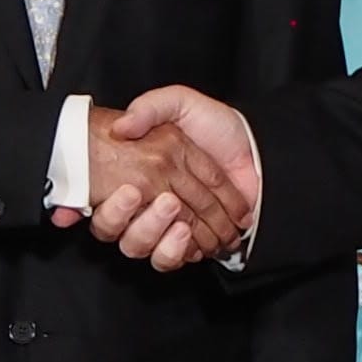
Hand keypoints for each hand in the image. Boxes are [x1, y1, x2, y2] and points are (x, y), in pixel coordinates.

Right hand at [87, 85, 260, 270]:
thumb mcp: (179, 103)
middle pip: (121, 230)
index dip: (107, 204)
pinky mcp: (185, 242)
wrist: (255, 146)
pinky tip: (196, 240)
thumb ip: (148, 108)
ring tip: (184, 225)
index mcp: (132, 172)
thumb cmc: (215, 125)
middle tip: (168, 203)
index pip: (106, 197)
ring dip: (161, 241)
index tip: (128, 192)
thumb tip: (120, 128)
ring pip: (142, 248)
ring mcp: (163, 225)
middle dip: (143, 223)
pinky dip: (180, 252)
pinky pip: (169, 259)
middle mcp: (141, 203)